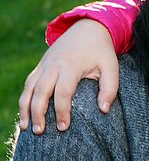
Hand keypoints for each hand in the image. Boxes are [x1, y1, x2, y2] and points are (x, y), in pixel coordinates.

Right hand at [18, 19, 119, 134]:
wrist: (87, 28)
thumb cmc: (101, 51)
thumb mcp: (111, 67)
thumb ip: (110, 88)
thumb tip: (104, 110)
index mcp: (71, 66)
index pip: (62, 92)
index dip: (62, 111)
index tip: (64, 127)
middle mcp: (53, 66)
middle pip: (40, 92)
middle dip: (38, 113)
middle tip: (40, 132)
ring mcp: (44, 65)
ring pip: (29, 88)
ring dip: (25, 108)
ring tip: (24, 127)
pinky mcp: (41, 66)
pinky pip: (28, 84)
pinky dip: (24, 98)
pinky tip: (24, 113)